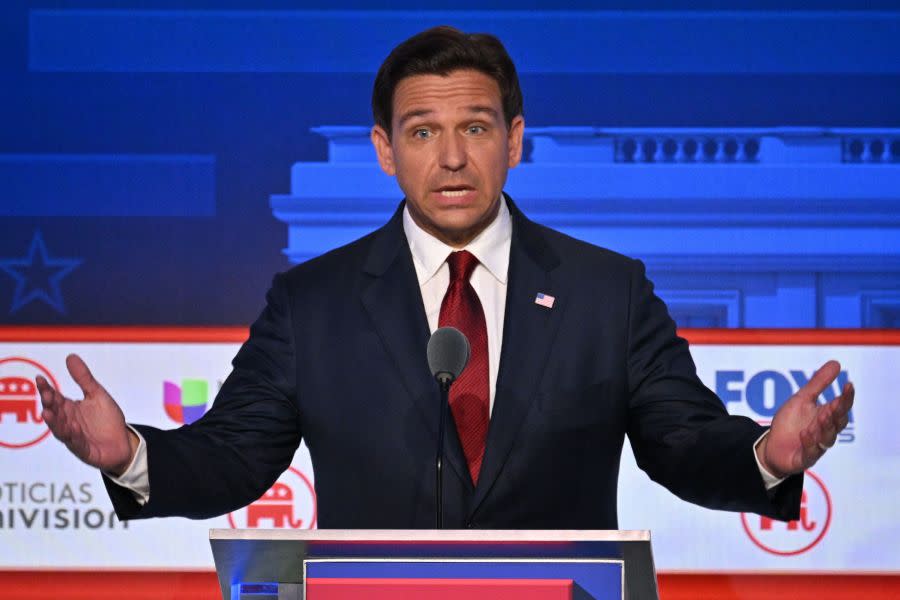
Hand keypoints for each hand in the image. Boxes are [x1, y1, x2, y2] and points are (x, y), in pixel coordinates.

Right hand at [36, 354, 138, 475]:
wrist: (123, 442)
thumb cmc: (107, 419)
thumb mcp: (97, 394)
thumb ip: (83, 378)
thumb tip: (70, 356)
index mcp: (69, 409)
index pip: (54, 397)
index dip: (46, 389)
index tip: (40, 378)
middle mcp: (68, 422)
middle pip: (55, 412)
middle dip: (49, 404)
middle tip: (46, 394)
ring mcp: (74, 437)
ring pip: (60, 430)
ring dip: (54, 422)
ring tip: (47, 412)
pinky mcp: (84, 450)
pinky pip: (77, 443)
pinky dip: (73, 436)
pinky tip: (73, 427)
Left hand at [757, 360, 853, 478]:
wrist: (771, 446)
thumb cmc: (790, 423)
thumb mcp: (801, 399)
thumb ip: (818, 384)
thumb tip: (836, 363)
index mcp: (826, 417)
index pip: (841, 407)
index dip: (846, 397)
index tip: (848, 384)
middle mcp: (825, 432)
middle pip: (837, 423)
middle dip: (837, 413)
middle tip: (837, 402)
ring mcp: (816, 446)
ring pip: (827, 438)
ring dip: (825, 427)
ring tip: (822, 416)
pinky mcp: (805, 458)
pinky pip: (810, 452)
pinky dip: (809, 442)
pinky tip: (805, 433)